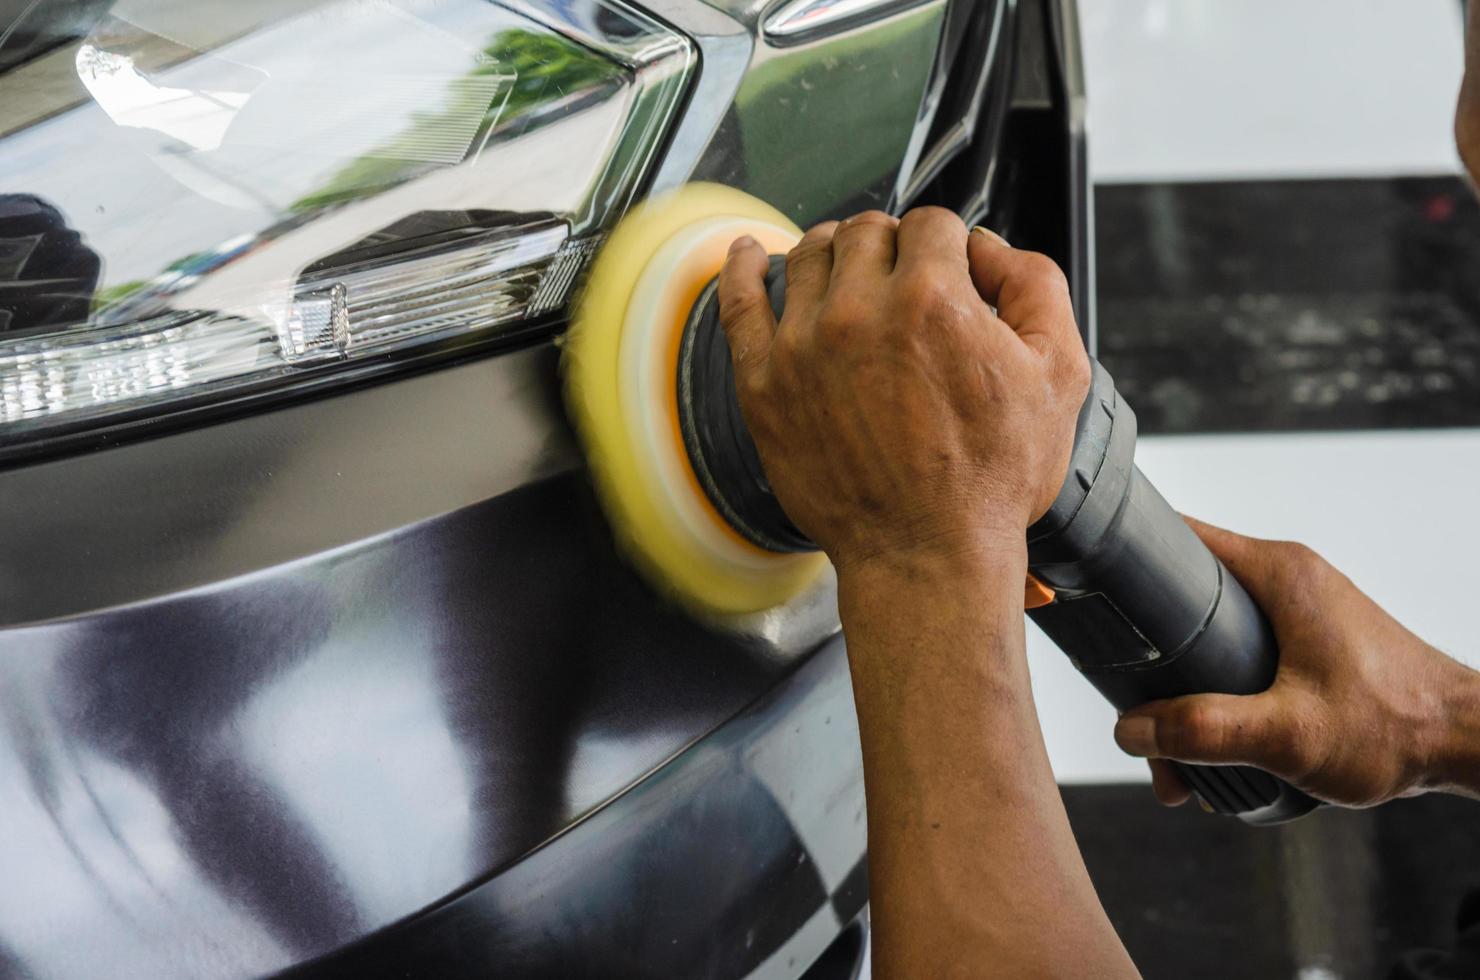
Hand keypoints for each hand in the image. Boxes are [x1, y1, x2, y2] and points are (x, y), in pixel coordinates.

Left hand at [716, 208, 1088, 577]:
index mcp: (932, 300)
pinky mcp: (764, 384)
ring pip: (809, 255)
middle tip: (905, 282)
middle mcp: (858, 312)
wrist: (927, 553)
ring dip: (834, 251)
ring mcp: (802, 346)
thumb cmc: (992, 477)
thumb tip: (988, 248)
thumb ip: (1035, 286)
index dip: (947, 245)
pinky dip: (744, 267)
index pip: (932, 225)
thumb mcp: (1059, 374)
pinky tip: (751, 253)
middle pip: (868, 232)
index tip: (947, 272)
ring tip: (847, 270)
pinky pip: (739, 303)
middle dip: (894, 246)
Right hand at [1115, 518, 1479, 807]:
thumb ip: (1204, 729)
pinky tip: (1216, 752)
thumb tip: (1130, 729)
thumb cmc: (1394, 725)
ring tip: (1177, 761)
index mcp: (1278, 572)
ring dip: (1185, 694)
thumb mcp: (1288, 733)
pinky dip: (1218, 698)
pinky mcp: (1306, 644)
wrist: (1465, 744)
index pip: (1178, 535)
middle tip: (1136, 713)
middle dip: (1151, 661)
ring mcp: (1296, 611)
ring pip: (1210, 639)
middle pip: (1183, 598)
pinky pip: (1239, 659)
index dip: (1126, 558)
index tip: (1089, 592)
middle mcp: (1284, 580)